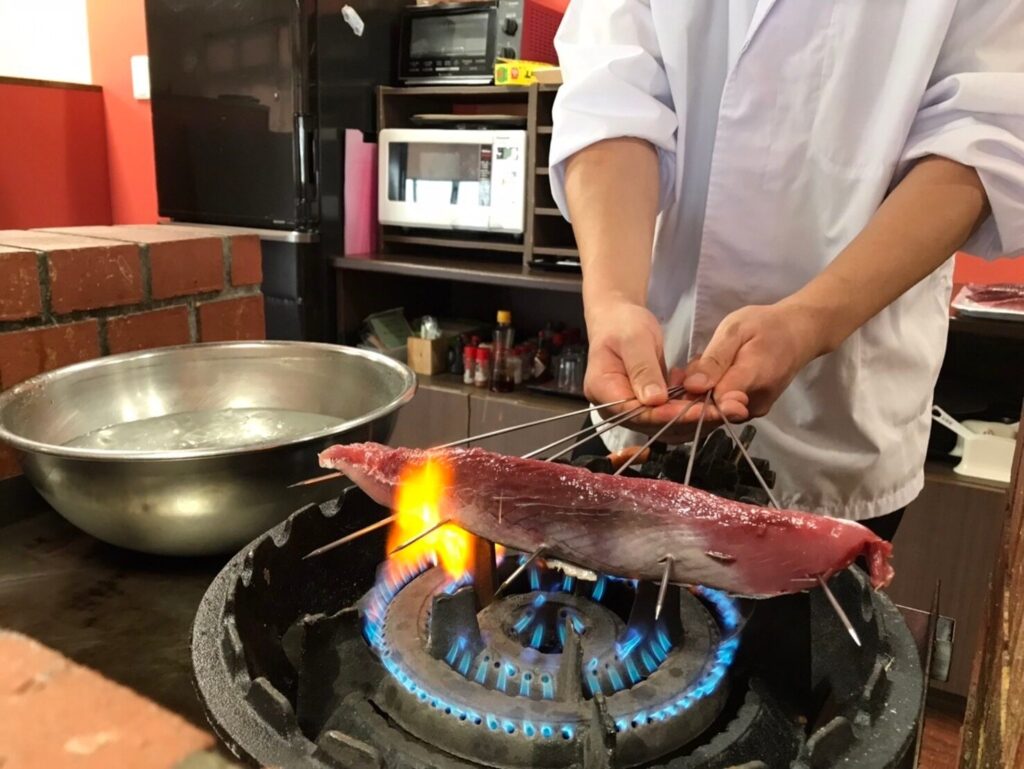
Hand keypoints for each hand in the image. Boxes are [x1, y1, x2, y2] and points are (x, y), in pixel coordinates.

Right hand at [584, 299, 740, 441]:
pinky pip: (670, 415)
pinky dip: (691, 409)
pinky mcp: (647, 408)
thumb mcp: (633, 340)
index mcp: (603, 390)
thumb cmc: (622, 325)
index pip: (636, 412)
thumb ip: (642, 369)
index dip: (667, 416)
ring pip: (665, 425)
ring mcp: (631, 410)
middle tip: (722, 410)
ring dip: (695, 417)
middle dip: (688, 418)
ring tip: (722, 404)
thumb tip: (654, 400)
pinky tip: (705, 395)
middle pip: (653, 424)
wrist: (620, 321)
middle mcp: (615, 408)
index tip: (697, 411)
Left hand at [682, 301, 829, 419]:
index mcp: (753, 378)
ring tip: (699, 366)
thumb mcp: (736, 330)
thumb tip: (693, 386)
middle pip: (711, 411)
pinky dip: (708, 395)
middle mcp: (754, 403)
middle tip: (684, 368)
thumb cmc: (766, 326)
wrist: (799, 334)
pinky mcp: (750, 411)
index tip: (679, 378)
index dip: (691, 397)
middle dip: (690, 393)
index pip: (717, 404)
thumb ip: (715, 360)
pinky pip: (722, 409)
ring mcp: (753, 410)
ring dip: (698, 393)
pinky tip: (707, 375)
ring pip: (714, 411)